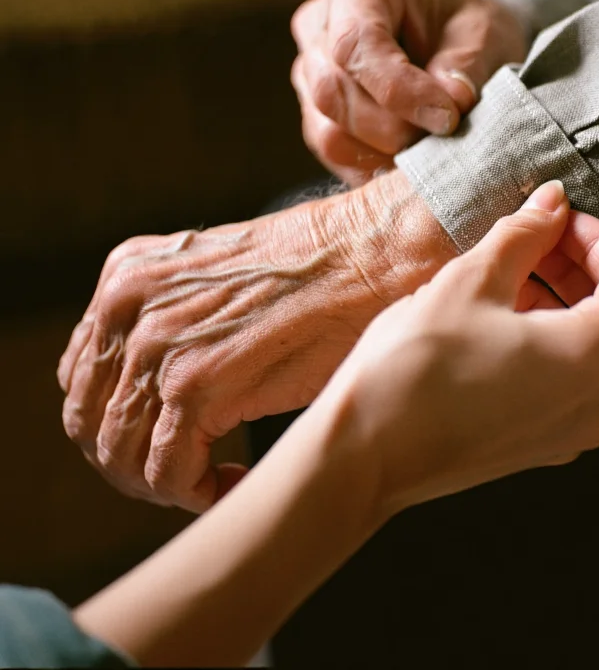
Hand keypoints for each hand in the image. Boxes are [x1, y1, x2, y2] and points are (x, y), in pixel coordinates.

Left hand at [56, 171, 456, 511]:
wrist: (365, 256)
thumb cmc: (315, 270)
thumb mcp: (216, 280)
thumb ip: (170, 319)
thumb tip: (155, 390)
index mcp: (125, 277)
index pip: (84, 376)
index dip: (119, 422)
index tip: (167, 439)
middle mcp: (126, 307)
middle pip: (92, 421)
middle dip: (135, 460)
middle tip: (188, 472)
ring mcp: (155, 346)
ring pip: (121, 455)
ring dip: (164, 483)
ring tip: (213, 479)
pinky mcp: (194, 384)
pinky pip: (167, 473)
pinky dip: (195, 492)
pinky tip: (233, 479)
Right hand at [291, 0, 526, 183]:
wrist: (460, 42)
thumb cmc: (469, 28)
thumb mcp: (486, 33)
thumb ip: (470, 63)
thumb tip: (453, 99)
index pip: (355, 42)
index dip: (398, 89)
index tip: (448, 117)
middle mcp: (321, 25)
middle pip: (331, 90)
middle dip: (392, 128)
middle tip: (444, 138)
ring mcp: (311, 72)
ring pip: (326, 130)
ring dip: (383, 152)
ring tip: (431, 150)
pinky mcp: (316, 115)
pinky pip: (333, 154)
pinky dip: (374, 166)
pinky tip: (412, 161)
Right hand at [330, 180, 598, 513]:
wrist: (365, 453)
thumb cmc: (415, 368)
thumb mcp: (473, 280)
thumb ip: (526, 233)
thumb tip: (553, 202)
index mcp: (596, 357)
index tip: (560, 222)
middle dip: (591, 268)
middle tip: (542, 239)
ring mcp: (577, 430)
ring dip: (574, 301)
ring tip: (518, 272)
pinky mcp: (548, 444)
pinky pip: (579, 380)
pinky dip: (560, 339)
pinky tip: (508, 316)